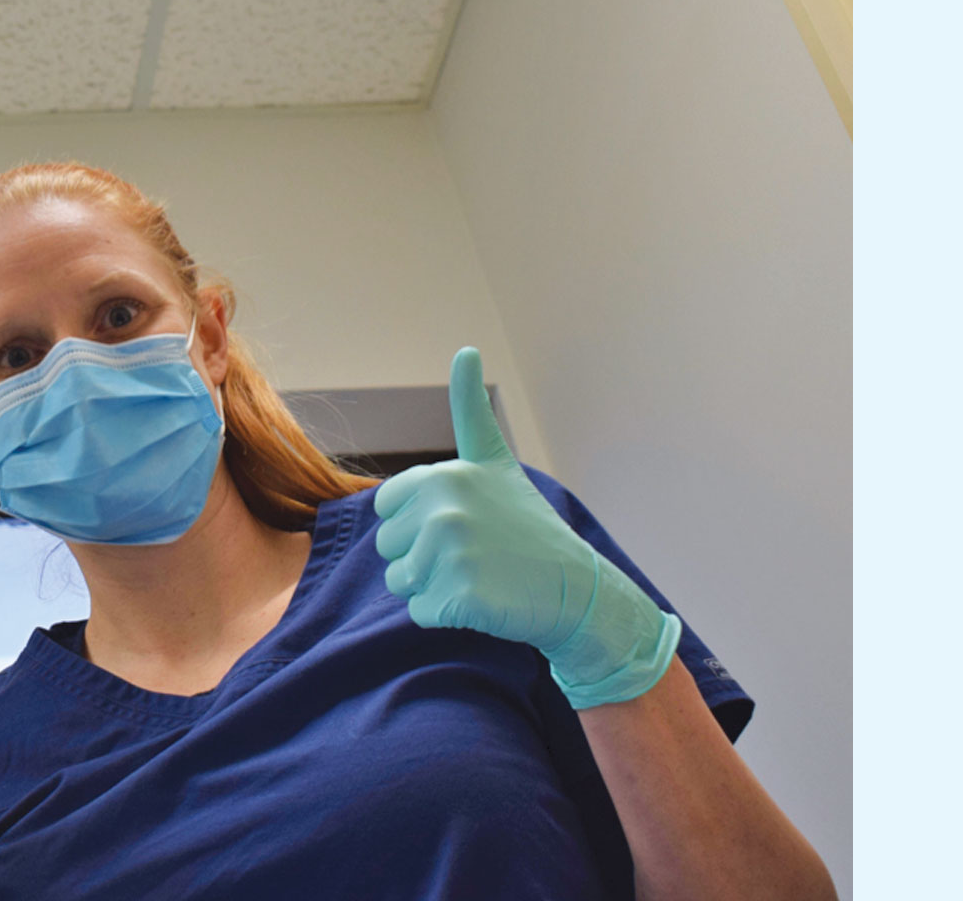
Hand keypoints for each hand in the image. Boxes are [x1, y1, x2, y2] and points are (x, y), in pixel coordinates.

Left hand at [374, 348, 681, 708]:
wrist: (576, 590)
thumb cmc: (527, 528)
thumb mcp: (497, 462)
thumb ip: (471, 409)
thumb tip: (465, 347)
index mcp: (445, 475)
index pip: (385, 507)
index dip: (416, 521)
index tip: (463, 521)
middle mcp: (445, 506)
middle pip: (388, 546)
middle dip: (422, 557)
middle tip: (474, 555)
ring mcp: (453, 550)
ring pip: (400, 581)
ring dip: (432, 587)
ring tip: (479, 576)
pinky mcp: (460, 592)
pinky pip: (421, 612)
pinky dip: (447, 615)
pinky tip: (484, 601)